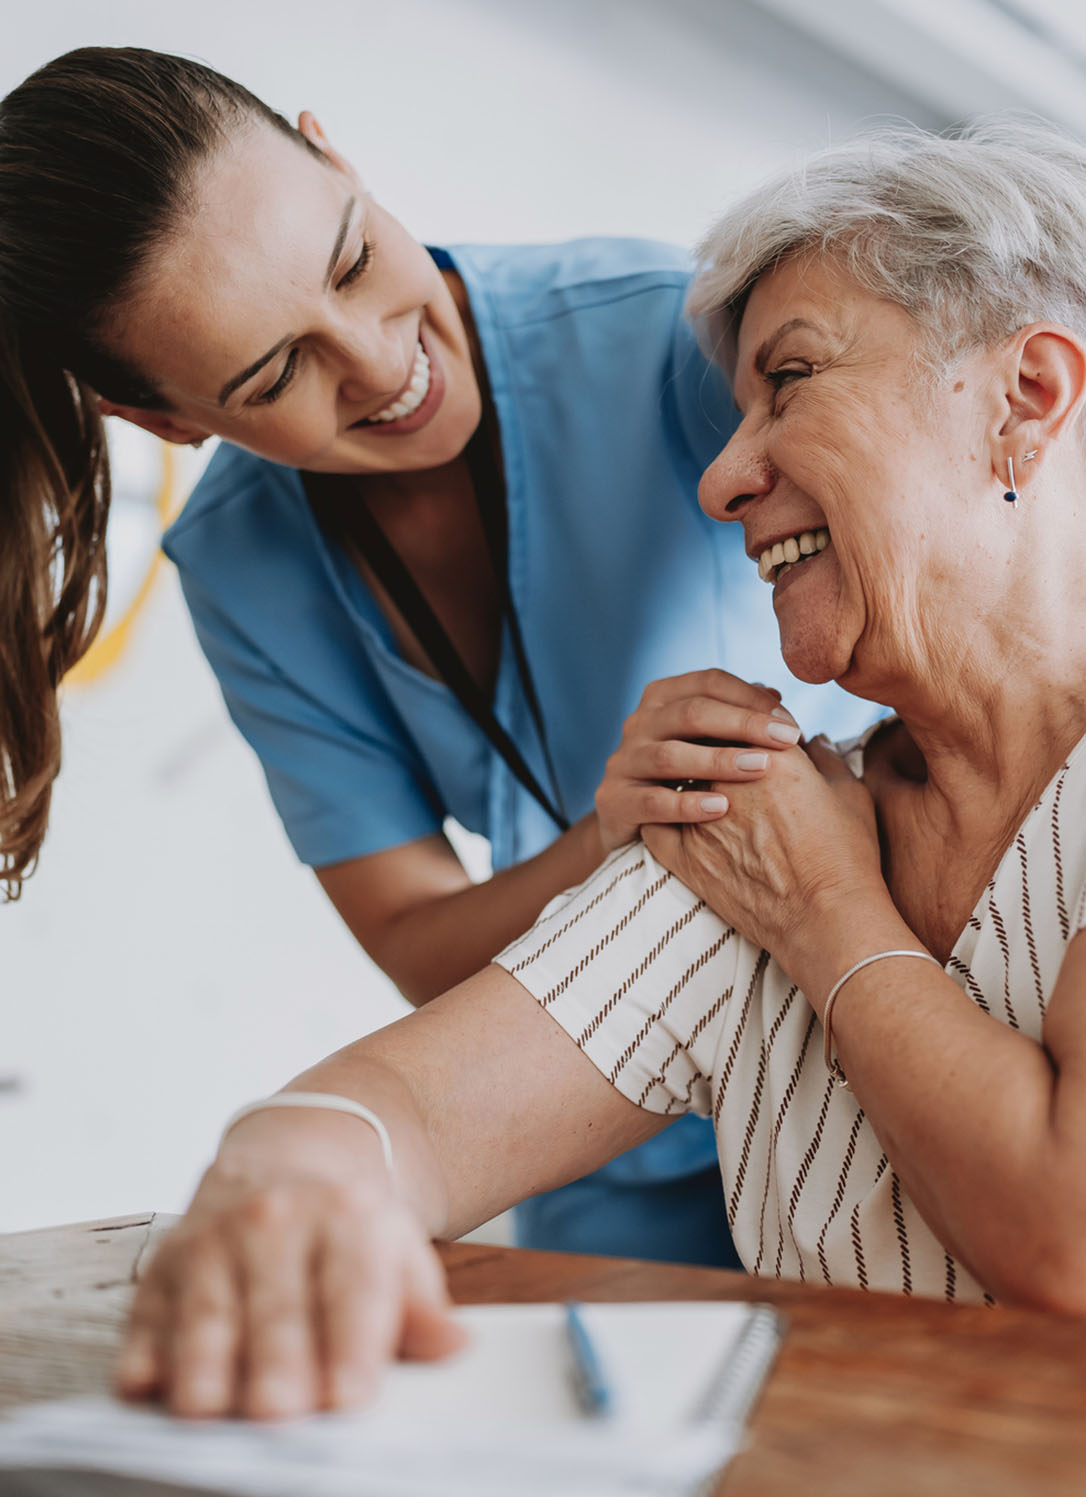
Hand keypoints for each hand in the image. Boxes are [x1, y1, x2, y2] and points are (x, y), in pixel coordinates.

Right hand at [116, 1114, 463, 1418]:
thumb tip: (453, 1344)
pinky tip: (143, 1381)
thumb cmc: (347, 1230)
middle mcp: (277, 1222)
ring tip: (205, 1407)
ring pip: (208, 1309)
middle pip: (277, 1308)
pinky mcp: (167, 1263)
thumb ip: (421, 1308)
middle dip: (276, 1362)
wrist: (289, 1158)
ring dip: (204, 1360)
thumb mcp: (398, 1252)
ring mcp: (216, 1239)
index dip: (350, 1348)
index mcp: (348, 1219)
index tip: (348, 1400)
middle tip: (277, 1413)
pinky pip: (150, 1310)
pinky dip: (145, 1347)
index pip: (352, 1290)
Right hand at [594, 669, 801, 852]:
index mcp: (662, 698)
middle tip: (787, 741)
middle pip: (691, 712)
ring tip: (759, 768)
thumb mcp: (708, 741)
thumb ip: (737, 718)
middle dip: (744, 724)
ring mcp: (623, 761)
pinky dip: (687, 804)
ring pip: (670, 755)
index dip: (751, 698)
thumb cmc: (684, 775)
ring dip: (718, 760)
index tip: (789, 723)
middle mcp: (638, 722)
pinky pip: (652, 801)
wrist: (632, 823)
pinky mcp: (614, 800)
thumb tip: (774, 698)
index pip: (709, 682)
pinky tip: (721, 809)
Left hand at [642, 737, 885, 976]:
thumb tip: (814, 740)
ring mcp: (701, 816)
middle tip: (720, 754)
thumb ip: (827, 758)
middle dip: (713, 743)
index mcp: (773, 755)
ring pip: (677, 778)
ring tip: (697, 785)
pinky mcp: (684, 854)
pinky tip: (669, 816)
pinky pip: (655, 823)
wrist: (826, 921)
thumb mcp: (851, 796)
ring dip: (685, 776)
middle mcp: (730, 778)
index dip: (748, 722)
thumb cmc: (848, 859)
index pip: (746, 718)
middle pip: (706, 742)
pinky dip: (661, 815)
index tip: (752, 731)